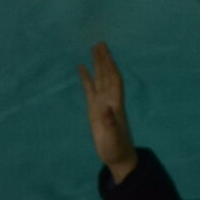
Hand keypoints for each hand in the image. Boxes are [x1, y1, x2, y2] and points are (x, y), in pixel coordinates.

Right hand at [76, 42, 139, 183]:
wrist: (118, 156)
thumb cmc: (117, 148)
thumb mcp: (113, 138)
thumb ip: (110, 123)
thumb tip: (106, 109)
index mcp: (116, 104)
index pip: (114, 80)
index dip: (111, 66)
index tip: (106, 52)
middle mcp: (110, 100)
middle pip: (107, 75)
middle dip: (104, 59)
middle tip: (100, 43)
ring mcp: (102, 103)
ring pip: (99, 79)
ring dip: (97, 64)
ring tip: (94, 48)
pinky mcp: (94, 109)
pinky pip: (89, 89)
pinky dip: (86, 78)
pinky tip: (81, 67)